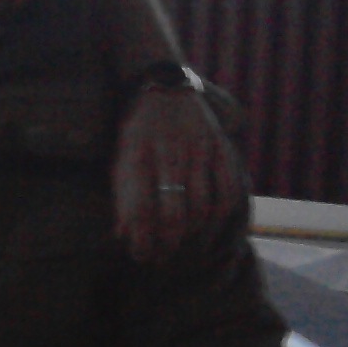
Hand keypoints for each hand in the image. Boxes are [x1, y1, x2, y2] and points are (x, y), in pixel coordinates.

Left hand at [112, 83, 240, 262]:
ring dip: (193, 235)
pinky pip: (227, 188)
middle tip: (162, 259)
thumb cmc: (137, 131)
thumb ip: (123, 196)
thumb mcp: (120, 158)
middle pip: (173, 214)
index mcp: (136, 157)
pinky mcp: (219, 145)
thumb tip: (122, 237)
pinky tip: (210, 225)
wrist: (163, 86)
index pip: (140, 210)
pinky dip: (221, 213)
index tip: (141, 257)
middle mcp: (168, 154)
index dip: (142, 240)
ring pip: (201, 206)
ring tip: (184, 248)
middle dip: (167, 244)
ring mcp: (197, 149)